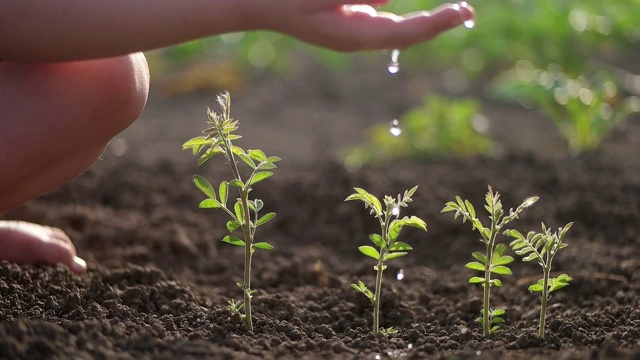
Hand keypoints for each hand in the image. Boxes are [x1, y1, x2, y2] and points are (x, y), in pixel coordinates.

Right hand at [249, 0, 474, 50]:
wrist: (258, 4)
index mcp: (353, 36)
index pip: (405, 32)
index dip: (436, 23)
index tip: (464, 13)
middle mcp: (360, 36)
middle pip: (408, 32)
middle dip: (439, 22)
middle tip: (468, 12)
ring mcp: (356, 29)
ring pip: (399, 23)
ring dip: (423, 18)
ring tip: (454, 12)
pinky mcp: (353, 18)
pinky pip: (384, 13)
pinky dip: (399, 11)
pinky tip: (426, 12)